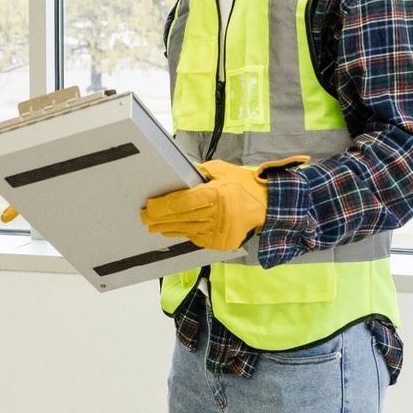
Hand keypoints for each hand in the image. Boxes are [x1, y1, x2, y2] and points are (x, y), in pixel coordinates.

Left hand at [140, 155, 308, 251]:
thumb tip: (181, 173)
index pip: (181, 203)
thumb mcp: (222, 171)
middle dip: (159, 219)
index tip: (149, 207)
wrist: (268, 206)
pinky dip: (184, 234)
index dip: (163, 207)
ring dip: (168, 229)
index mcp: (214, 195)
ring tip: (154, 227)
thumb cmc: (243, 185)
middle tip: (145, 219)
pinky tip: (172, 231)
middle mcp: (214, 215)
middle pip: (180, 218)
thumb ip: (200, 172)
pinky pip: (197, 238)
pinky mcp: (221, 242)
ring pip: (186, 230)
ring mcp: (218, 231)